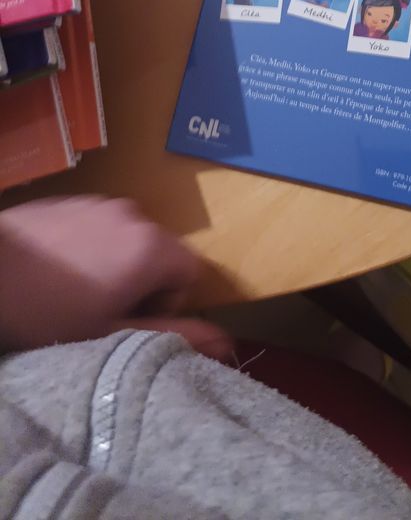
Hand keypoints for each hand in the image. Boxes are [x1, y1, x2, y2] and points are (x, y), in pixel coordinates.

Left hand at [0, 196, 232, 359]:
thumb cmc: (49, 312)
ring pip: (127, 240)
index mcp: (152, 246)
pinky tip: (57, 272)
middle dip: (142, 284)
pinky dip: (90, 248)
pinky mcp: (71, 199)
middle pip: (159, 254)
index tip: (129, 323)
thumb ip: (174, 335)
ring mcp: (100, 202)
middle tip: (102, 315)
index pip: (190, 272)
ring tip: (75, 294)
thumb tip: (227, 343)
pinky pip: (99, 227)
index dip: (167, 304)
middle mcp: (134, 214)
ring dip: (116, 266)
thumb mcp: (112, 335)